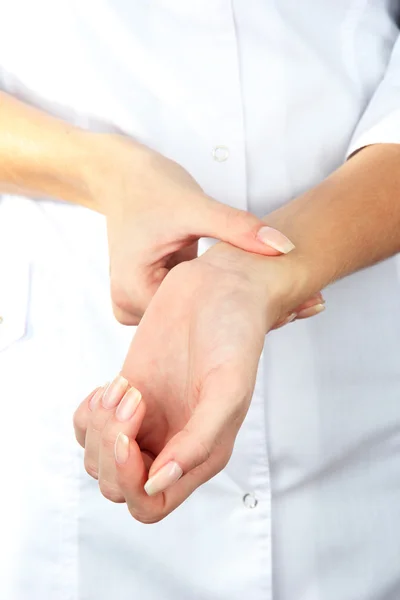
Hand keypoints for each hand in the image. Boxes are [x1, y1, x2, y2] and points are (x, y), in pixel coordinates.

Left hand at [73, 243, 324, 521]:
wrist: (219, 289)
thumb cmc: (234, 334)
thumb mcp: (228, 389)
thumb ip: (199, 442)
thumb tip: (157, 484)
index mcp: (200, 453)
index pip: (151, 503)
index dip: (130, 482)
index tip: (130, 438)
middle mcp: (171, 443)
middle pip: (118, 485)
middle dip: (111, 448)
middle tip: (133, 399)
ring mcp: (146, 421)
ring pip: (98, 458)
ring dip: (100, 426)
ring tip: (125, 388)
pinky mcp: (126, 396)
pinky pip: (88, 427)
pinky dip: (89, 412)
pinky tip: (112, 387)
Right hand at [84, 133, 294, 323]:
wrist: (121, 176)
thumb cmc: (148, 187)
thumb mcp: (194, 206)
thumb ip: (239, 228)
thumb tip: (284, 247)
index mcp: (133, 294)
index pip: (195, 320)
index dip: (242, 314)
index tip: (288, 310)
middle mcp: (132, 307)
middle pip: (195, 324)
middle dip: (243, 314)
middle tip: (298, 307)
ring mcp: (142, 303)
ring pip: (196, 316)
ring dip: (232, 306)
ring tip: (283, 303)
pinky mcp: (154, 294)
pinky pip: (191, 303)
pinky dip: (218, 295)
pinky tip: (252, 289)